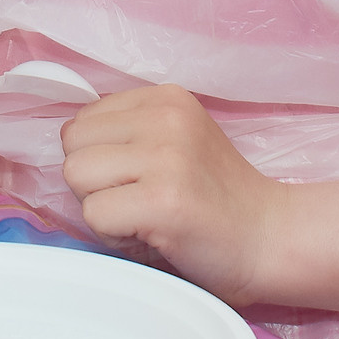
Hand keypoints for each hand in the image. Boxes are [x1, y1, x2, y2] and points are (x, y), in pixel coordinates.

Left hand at [59, 86, 285, 301]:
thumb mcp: (176, 141)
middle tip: (137, 200)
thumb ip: (128, 131)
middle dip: (93, 181)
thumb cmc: (216, 197)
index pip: (83, 119)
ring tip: (142, 216)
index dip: (99, 157)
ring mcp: (165, 157)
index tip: (138, 178)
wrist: (272, 239)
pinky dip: (112, 235)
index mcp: (165, 98)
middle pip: (72, 145)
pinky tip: (150, 235)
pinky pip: (94, 214)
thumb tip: (66, 139)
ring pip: (75, 176)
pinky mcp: (163, 201)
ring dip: (100, 207)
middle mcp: (165, 118)